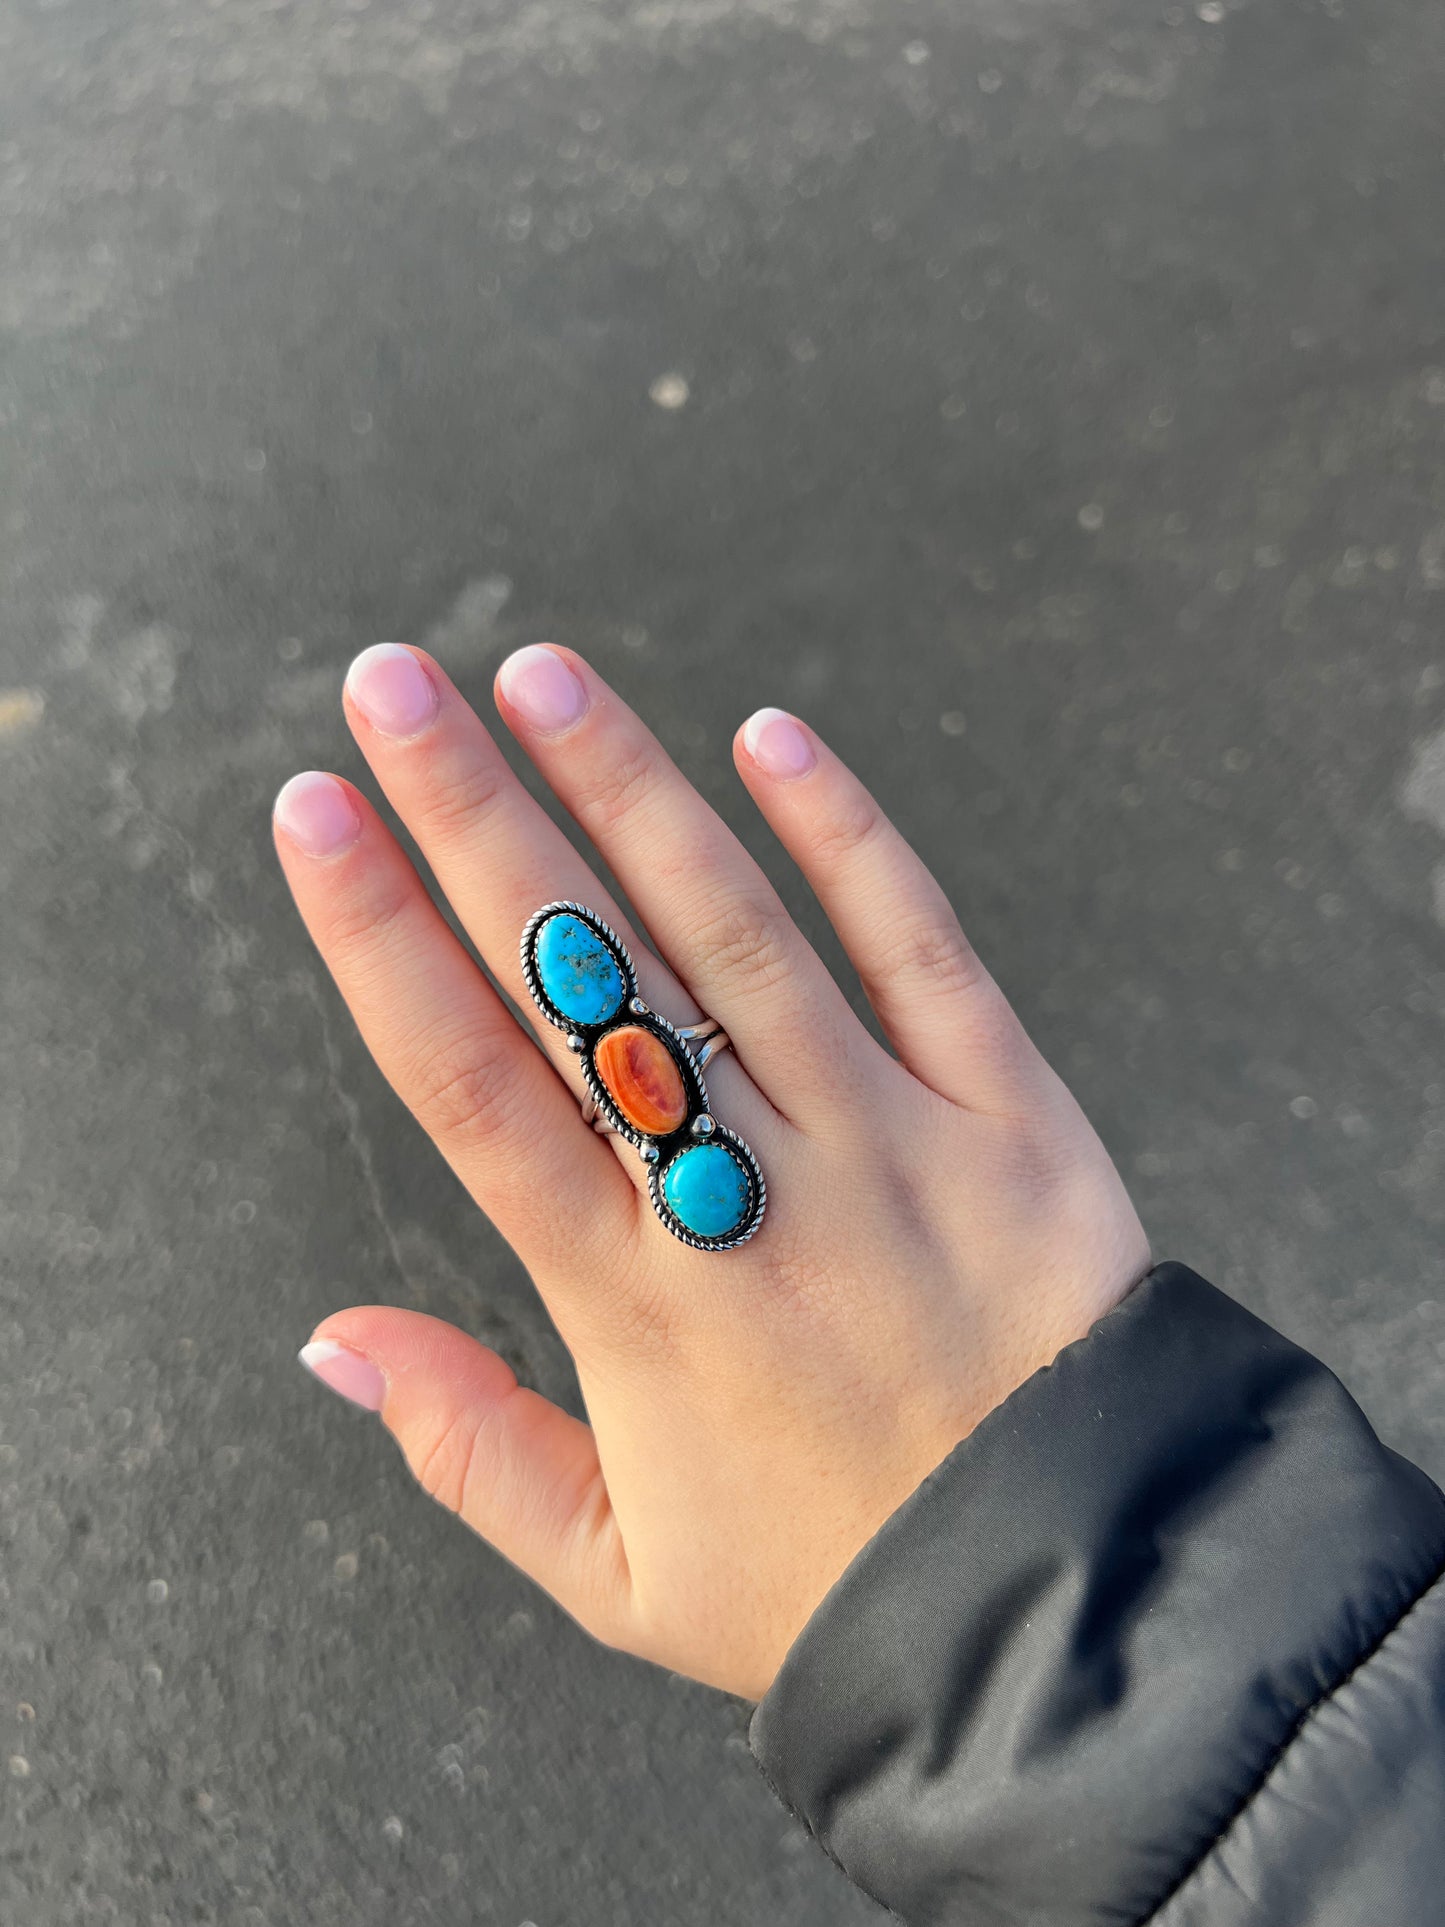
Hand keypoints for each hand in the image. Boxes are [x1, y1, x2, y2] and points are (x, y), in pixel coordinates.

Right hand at [274, 644, 1149, 1699]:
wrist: (1074, 1603)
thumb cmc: (835, 1584)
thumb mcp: (618, 1571)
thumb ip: (466, 1448)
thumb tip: (328, 1339)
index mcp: (635, 1302)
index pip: (472, 1084)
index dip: (380, 937)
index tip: (313, 818)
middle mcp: (746, 1198)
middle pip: (579, 980)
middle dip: (470, 820)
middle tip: (389, 688)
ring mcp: (886, 1142)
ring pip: (733, 936)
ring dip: (629, 792)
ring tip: (540, 676)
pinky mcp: (1011, 1114)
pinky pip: (923, 950)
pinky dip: (849, 840)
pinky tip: (772, 739)